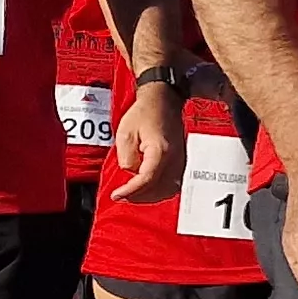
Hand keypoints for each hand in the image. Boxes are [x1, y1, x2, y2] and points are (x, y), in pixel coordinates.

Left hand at [108, 85, 186, 204]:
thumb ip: (126, 157)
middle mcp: (174, 159)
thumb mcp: (125, 133)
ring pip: (168, 190)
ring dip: (149, 196)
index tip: (117, 194)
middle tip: (121, 196)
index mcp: (160, 151)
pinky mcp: (180, 162)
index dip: (131, 190)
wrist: (163, 102)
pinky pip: (172, 184)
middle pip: (159, 189)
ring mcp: (180, 161)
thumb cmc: (145, 113)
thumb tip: (130, 172)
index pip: (147, 179)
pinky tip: (147, 189)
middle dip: (139, 196)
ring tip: (132, 194)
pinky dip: (159, 191)